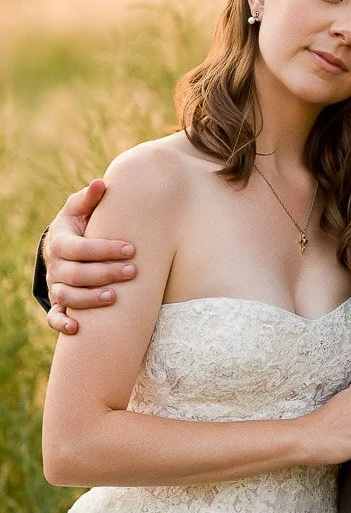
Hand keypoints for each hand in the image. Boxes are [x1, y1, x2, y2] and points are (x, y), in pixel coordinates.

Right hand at [44, 179, 136, 334]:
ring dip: (89, 299)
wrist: (63, 246)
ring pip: (67, 296)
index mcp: (60, 241)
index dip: (104, 249)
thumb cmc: (79, 226)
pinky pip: (54, 317)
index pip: (79, 248)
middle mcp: (55, 266)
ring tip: (113, 297)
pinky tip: (78, 329)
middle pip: (76, 274)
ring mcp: (55, 285)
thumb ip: (90, 199)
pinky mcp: (58, 302)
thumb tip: (102, 183)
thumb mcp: (80, 210)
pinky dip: (62, 324)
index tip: (132, 249)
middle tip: (133, 271)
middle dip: (105, 273)